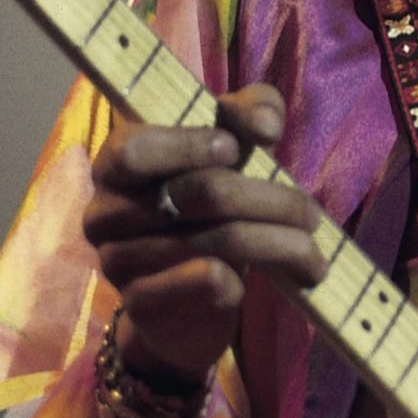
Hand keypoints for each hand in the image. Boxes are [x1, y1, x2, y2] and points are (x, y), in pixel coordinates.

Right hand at [82, 87, 324, 387]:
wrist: (186, 295)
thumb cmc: (210, 200)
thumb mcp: (231, 142)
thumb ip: (248, 112)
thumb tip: (266, 126)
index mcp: (116, 164)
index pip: (134, 149)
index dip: (186, 145)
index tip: (235, 149)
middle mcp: (104, 212)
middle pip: (196, 194)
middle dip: (269, 200)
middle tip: (312, 215)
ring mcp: (117, 261)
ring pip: (211, 241)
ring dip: (275, 245)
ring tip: (312, 254)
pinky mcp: (139, 305)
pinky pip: (200, 283)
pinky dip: (241, 279)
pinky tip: (269, 278)